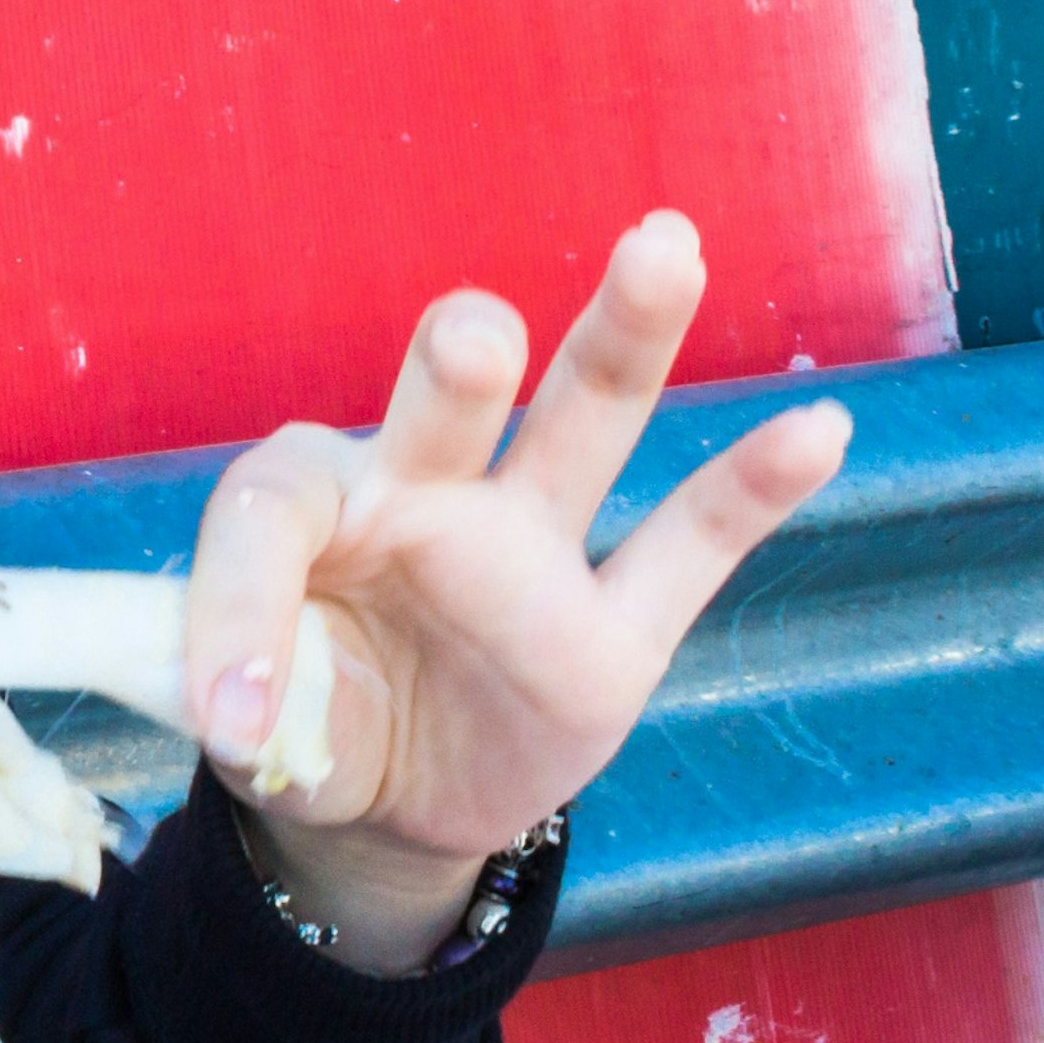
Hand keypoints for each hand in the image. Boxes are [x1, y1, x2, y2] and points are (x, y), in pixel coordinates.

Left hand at [181, 212, 848, 970]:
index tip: (223, 716)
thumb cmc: (295, 709)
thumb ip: (239, 694)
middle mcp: (428, 490)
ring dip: (623, 337)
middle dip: (462, 363)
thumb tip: (242, 721)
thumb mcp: (236, 714)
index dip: (239, 601)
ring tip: (664, 246)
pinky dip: (753, 489)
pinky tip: (820, 427)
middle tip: (473, 340)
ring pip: (584, 420)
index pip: (276, 504)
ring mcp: (529, 550)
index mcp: (319, 499)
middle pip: (449, 397)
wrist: (375, 796)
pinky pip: (690, 545)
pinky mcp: (611, 632)